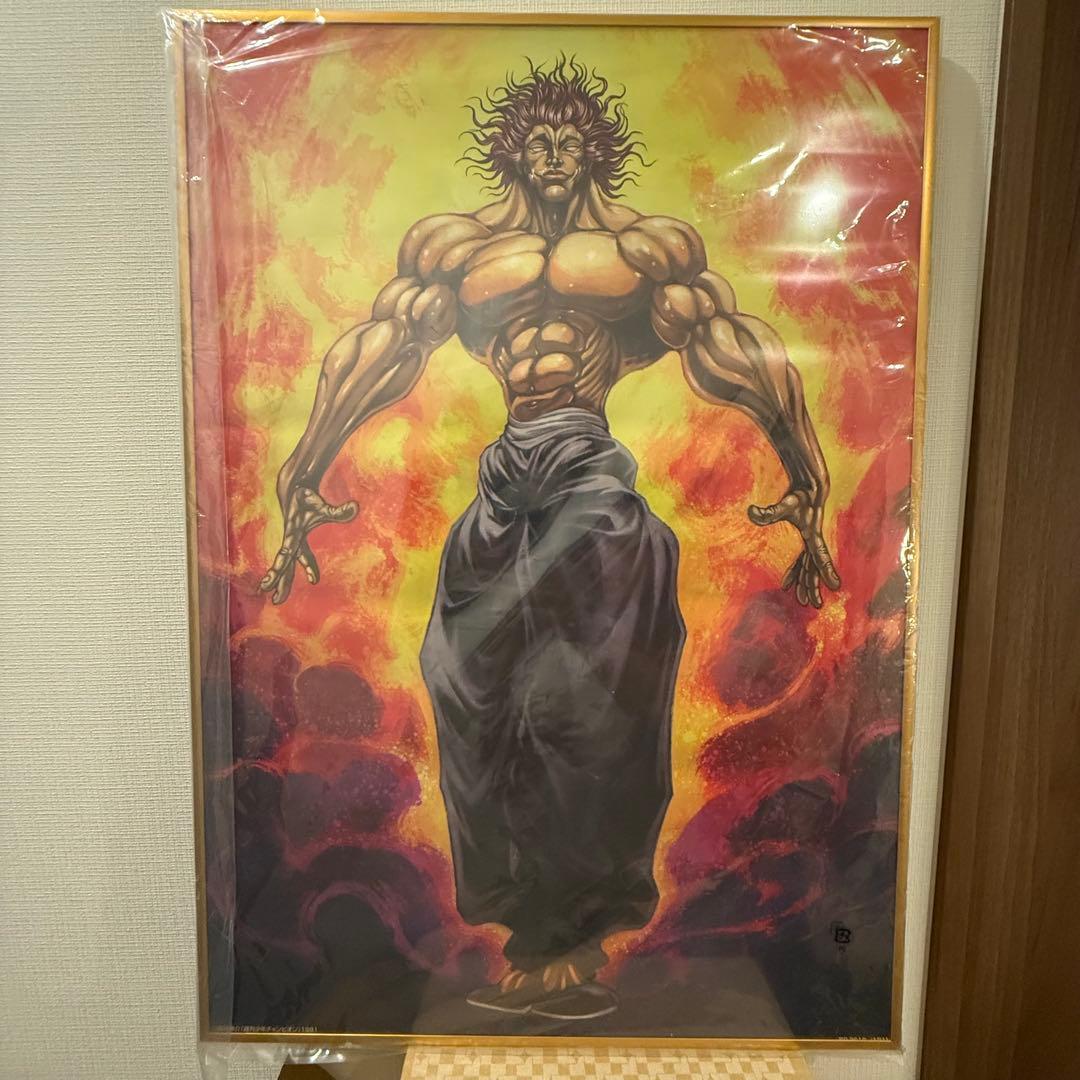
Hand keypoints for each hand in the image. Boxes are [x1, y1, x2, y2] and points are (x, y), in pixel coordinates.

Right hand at [259, 486, 357, 604]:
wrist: (290, 491)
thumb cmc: (307, 499)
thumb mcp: (322, 505)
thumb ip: (338, 510)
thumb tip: (355, 507)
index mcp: (293, 534)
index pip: (294, 553)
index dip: (307, 565)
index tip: (315, 581)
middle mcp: (289, 541)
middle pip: (284, 564)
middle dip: (279, 580)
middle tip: (276, 599)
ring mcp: (289, 544)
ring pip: (285, 566)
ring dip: (281, 582)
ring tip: (277, 600)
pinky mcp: (292, 544)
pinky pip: (290, 562)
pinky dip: (289, 572)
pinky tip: (291, 584)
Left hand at [748, 489, 840, 607]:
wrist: (810, 487)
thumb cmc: (799, 495)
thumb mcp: (785, 504)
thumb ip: (769, 511)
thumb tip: (751, 512)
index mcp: (814, 536)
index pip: (820, 557)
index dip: (827, 572)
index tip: (835, 586)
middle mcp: (815, 542)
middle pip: (814, 568)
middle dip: (814, 585)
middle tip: (815, 604)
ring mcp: (812, 542)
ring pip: (809, 567)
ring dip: (805, 582)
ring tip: (803, 600)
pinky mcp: (807, 540)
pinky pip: (802, 561)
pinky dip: (796, 572)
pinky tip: (788, 583)